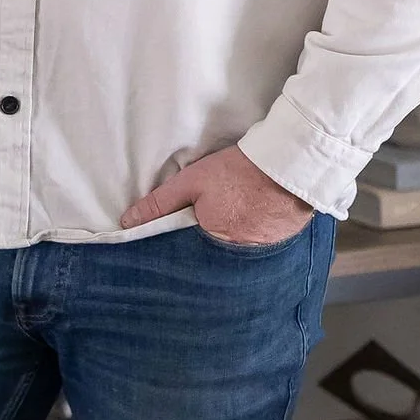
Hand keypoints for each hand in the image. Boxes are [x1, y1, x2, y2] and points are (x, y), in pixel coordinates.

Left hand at [121, 145, 314, 245]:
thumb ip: (161, 203)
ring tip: (238, 216)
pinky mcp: (279, 245)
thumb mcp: (192, 181)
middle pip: (213, 253)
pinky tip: (256, 219)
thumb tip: (128, 222)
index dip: (185, 240)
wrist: (290, 164)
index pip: (188, 252)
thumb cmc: (239, 170)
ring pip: (237, 251)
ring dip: (234, 238)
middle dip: (210, 241)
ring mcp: (259, 252)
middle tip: (219, 217)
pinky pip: (260, 247)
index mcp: (211, 241)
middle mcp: (235, 254)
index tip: (189, 227)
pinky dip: (256, 236)